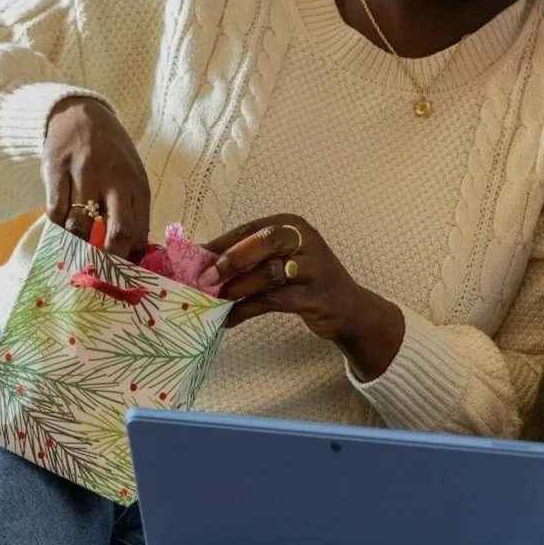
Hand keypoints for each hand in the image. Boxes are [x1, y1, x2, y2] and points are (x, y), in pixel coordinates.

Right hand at [44, 97, 151, 261]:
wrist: (80, 114)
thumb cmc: (111, 155)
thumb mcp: (132, 177)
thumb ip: (134, 212)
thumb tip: (135, 255)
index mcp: (137, 185)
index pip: (140, 231)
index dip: (132, 259)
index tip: (123, 277)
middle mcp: (114, 179)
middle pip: (118, 231)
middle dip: (110, 260)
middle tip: (100, 275)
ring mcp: (84, 174)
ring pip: (80, 225)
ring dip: (77, 246)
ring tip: (75, 256)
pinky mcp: (56, 171)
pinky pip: (54, 211)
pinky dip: (57, 228)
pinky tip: (59, 233)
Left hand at [200, 215, 406, 379]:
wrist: (349, 310)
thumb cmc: (307, 282)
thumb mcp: (284, 261)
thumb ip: (251, 259)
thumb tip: (203, 265)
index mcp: (293, 225)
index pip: (251, 228)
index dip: (221, 243)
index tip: (194, 259)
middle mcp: (306, 240)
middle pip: (266, 241)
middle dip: (232, 258)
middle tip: (206, 278)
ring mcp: (314, 268)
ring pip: (270, 272)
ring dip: (239, 287)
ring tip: (217, 301)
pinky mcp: (316, 296)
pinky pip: (275, 300)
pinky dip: (247, 310)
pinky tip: (230, 319)